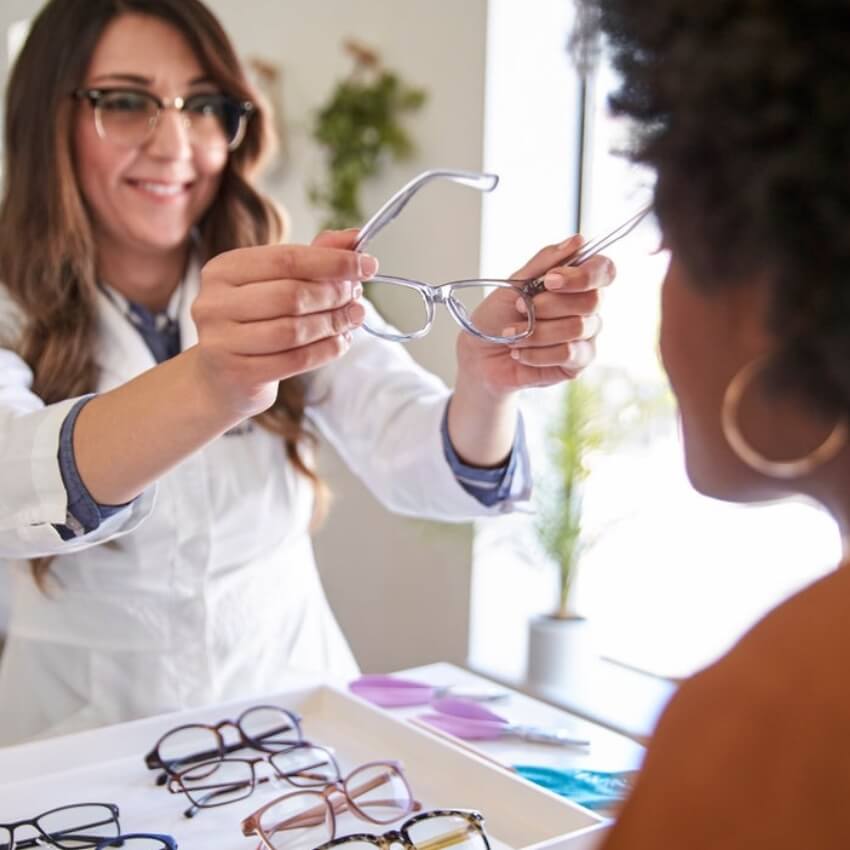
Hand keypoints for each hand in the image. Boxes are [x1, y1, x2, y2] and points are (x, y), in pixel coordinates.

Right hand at [192, 230, 372, 417]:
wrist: (221, 376)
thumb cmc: (254, 322)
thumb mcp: (277, 283)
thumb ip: (313, 256)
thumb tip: (355, 238)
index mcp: (224, 269)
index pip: (287, 259)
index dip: (333, 262)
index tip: (368, 265)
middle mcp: (215, 302)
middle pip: (292, 295)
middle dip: (334, 296)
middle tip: (357, 298)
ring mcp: (221, 340)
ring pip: (294, 330)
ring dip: (333, 324)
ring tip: (352, 319)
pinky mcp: (237, 373)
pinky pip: (295, 360)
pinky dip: (326, 350)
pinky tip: (341, 342)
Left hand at [456, 235, 614, 396]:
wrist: (480, 355)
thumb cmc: (498, 317)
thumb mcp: (514, 283)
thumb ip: (544, 262)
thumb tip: (577, 241)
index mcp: (576, 282)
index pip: (603, 270)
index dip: (583, 275)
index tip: (550, 280)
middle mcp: (587, 308)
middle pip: (592, 300)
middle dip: (549, 305)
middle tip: (520, 308)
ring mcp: (585, 337)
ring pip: (576, 328)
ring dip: (536, 331)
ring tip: (512, 334)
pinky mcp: (577, 363)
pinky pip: (568, 353)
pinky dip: (537, 352)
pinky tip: (519, 352)